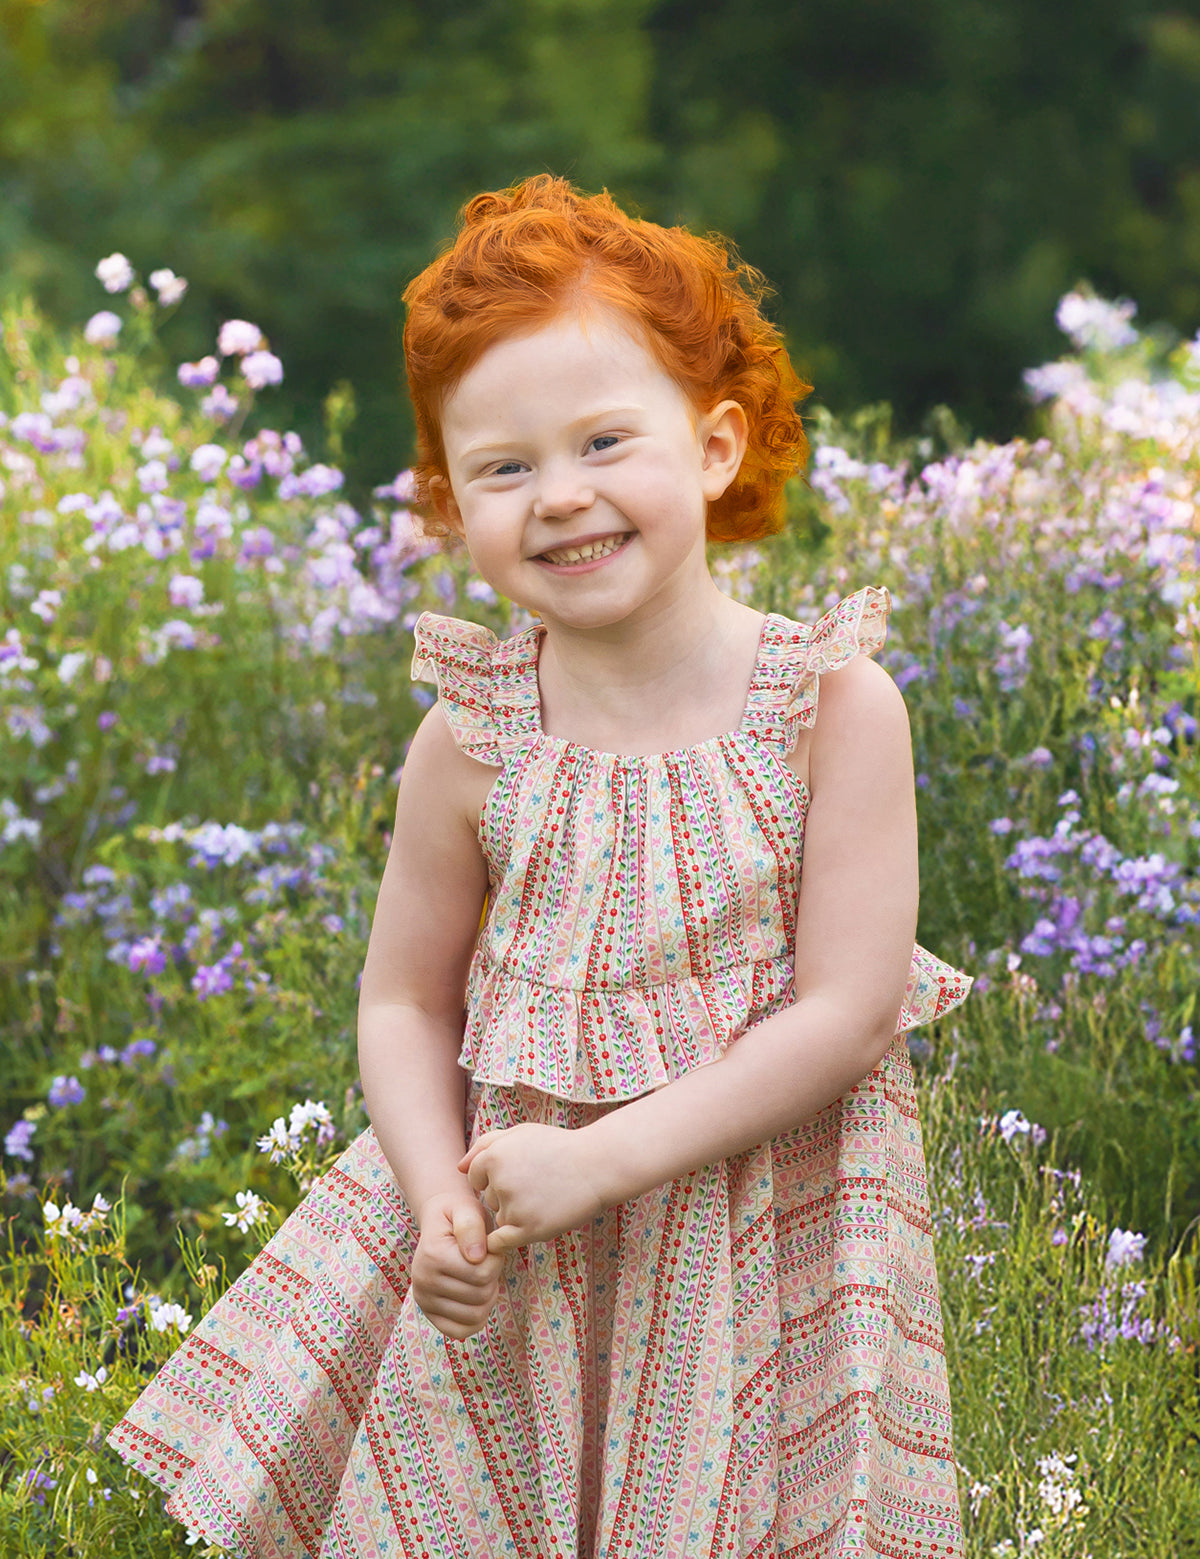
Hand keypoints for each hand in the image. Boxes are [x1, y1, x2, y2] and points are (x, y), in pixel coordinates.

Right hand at [410, 1188, 505, 1340]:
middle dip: (492, 1278)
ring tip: (480, 1276)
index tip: (490, 1247)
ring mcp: (424, 1300)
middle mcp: (423, 1281)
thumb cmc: (458, 1215)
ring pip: (475, 1316)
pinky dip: (475, 1318)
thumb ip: (471, 1227)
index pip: (482, 1274)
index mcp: (433, 1256)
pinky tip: (476, 1297)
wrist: (439, 1221)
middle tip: (486, 1262)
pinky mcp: (429, 1314)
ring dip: (487, 1297)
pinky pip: (460, 1331)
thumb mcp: (467, 1209)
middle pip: (480, 1296)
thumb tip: (476, 1256)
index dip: (496, 1260)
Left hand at [457, 1123, 607, 1252]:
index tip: (521, 1173)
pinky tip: (532, 1223)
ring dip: (517, 1214)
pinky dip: (511, 1237)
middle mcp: (499, 1182)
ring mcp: (513, 1208)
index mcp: (494, 1156)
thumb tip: (459, 1167)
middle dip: (508, 1195)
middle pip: (490, 1199)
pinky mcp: (528, 1230)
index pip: (475, 1177)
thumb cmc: (558, 1148)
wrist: (597, 1166)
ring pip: (500, 1218)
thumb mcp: (521, 1133)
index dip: (496, 1176)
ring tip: (546, 1198)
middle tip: (539, 1184)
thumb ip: (485, 1144)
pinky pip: (501, 1242)